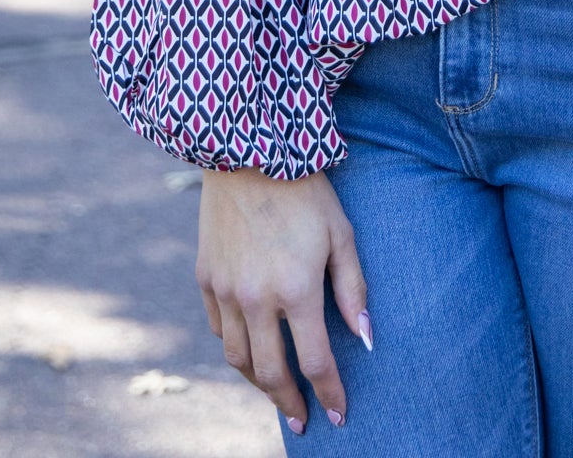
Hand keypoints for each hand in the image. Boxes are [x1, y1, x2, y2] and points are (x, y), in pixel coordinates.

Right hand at [196, 165, 371, 434]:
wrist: (249, 151)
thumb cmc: (306, 191)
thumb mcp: (341, 234)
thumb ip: (353, 290)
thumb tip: (367, 339)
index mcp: (296, 290)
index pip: (316, 362)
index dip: (329, 394)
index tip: (339, 415)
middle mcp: (255, 298)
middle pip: (270, 373)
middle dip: (289, 404)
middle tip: (301, 422)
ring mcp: (225, 289)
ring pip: (236, 357)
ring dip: (258, 382)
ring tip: (276, 390)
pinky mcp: (205, 276)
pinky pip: (216, 327)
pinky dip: (233, 345)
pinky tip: (248, 346)